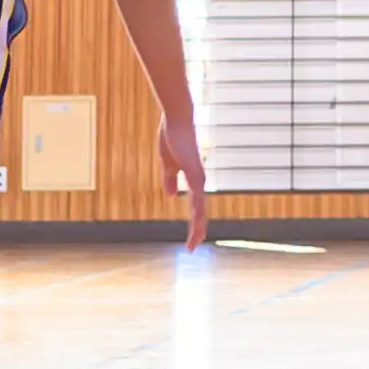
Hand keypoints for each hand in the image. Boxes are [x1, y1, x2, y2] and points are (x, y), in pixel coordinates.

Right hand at [157, 112, 210, 249]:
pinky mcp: (195, 173)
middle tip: (192, 248)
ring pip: (200, 209)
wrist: (176, 120)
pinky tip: (196, 222)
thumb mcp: (167, 163)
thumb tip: (171, 196)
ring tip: (195, 243)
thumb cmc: (172, 137)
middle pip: (200, 212)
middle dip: (197, 230)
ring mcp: (199, 178)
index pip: (195, 206)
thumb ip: (170, 179)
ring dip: (198, 226)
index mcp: (193, 179)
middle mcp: (199, 181)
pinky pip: (197, 197)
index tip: (191, 237)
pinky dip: (196, 211)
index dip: (194, 221)